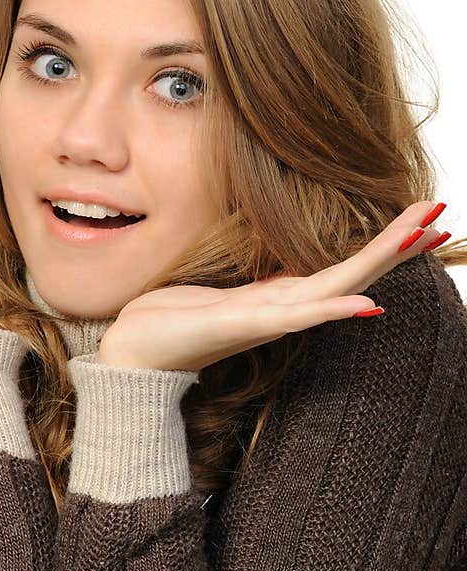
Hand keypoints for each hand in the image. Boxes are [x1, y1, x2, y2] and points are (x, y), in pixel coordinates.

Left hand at [97, 201, 448, 372]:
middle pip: (354, 272)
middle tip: (442, 216)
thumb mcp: (221, 291)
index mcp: (281, 297)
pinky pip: (298, 317)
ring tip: (421, 238)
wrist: (135, 354)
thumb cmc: (172, 319)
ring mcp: (268, 319)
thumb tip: (278, 271)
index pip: (345, 266)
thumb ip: (255, 283)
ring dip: (380, 264)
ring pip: (337, 287)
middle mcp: (284, 309)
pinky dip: (333, 308)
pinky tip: (366, 304)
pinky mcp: (244, 326)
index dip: (385, 243)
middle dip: (398, 243)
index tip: (425, 218)